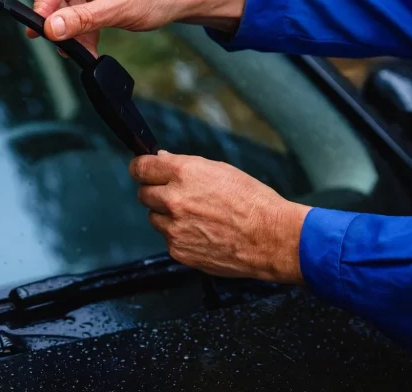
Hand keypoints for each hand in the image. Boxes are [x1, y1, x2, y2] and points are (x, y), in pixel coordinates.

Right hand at [27, 0, 245, 54]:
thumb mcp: (118, 9)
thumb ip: (83, 19)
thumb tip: (52, 28)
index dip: (45, 5)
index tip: (38, 30)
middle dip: (61, 23)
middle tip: (60, 47)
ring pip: (67, 9)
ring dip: (72, 32)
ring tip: (79, 52)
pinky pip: (78, 14)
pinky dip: (81, 32)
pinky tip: (86, 48)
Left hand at [129, 151, 310, 283]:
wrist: (271, 239)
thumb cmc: (252, 202)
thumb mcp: (220, 171)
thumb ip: (184, 166)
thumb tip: (161, 161)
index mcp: (183, 173)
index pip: (140, 167)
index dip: (140, 168)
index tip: (142, 171)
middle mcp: (173, 199)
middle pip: (143, 194)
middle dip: (155, 192)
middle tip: (176, 196)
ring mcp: (173, 228)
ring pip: (154, 218)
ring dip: (167, 216)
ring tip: (197, 218)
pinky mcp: (178, 250)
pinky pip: (168, 239)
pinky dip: (180, 236)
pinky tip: (203, 233)